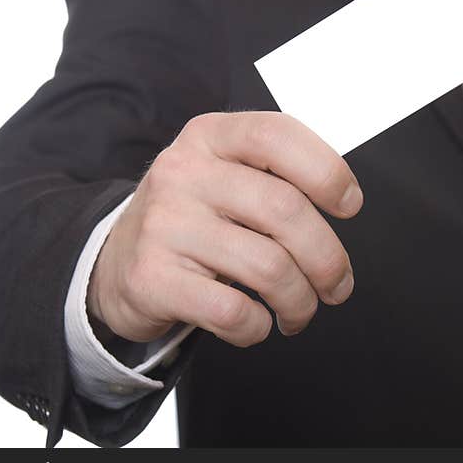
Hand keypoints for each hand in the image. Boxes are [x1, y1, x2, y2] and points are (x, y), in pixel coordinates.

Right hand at [87, 111, 362, 345]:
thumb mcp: (223, 174)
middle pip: (285, 211)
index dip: (327, 171)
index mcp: (210, 138)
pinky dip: (258, 326)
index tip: (349, 205)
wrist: (113, 261)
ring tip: (298, 311)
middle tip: (337, 286)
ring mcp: (164, 225)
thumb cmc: (192, 218)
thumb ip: (276, 175)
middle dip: (328, 259)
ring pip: (268, 267)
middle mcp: (183, 173)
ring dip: (300, 301)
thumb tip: (344, 203)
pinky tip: (255, 322)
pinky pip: (232, 311)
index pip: (277, 136)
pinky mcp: (152, 278)